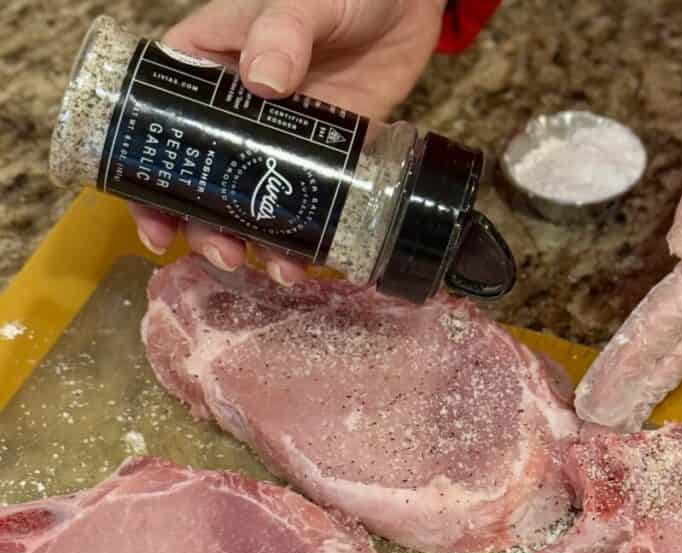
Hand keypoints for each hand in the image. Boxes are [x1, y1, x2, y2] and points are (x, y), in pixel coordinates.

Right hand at [131, 0, 444, 283]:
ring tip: (275, 270)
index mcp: (205, 70)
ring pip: (251, 207)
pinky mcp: (322, 166)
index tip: (155, 225)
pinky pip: (304, 210)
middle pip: (203, 185)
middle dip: (205, 230)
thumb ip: (283, 30)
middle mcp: (235, 117)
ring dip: (254, 246)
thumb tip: (263, 81)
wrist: (406, 8)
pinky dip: (302, 241)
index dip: (148, 183)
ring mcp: (279, 147)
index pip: (158, 129)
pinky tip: (306, 263)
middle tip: (225, 255)